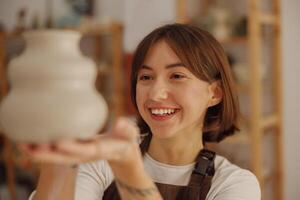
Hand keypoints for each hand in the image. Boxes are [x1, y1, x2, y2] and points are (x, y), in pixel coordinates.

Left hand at [18, 118, 140, 166]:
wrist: (122, 153)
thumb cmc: (126, 141)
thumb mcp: (131, 135)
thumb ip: (127, 130)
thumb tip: (120, 123)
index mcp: (101, 150)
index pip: (87, 151)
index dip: (73, 148)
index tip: (59, 142)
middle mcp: (87, 154)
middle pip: (66, 158)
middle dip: (48, 155)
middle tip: (29, 147)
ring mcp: (79, 154)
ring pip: (58, 157)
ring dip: (40, 154)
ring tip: (22, 145)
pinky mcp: (74, 151)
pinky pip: (57, 153)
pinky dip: (43, 149)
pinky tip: (29, 141)